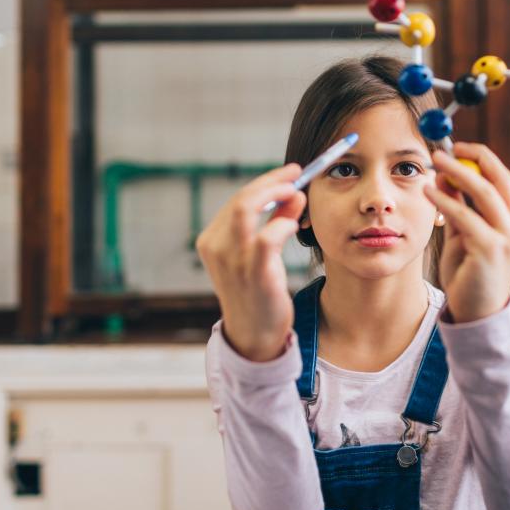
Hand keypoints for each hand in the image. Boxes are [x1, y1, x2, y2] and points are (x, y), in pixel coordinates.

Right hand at [197, 164, 305, 360]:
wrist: (254, 336)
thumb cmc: (258, 293)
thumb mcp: (261, 255)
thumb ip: (276, 222)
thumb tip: (295, 194)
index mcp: (212, 241)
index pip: (237, 200)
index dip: (265, 182)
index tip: (290, 174)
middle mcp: (216, 248)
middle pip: (240, 199)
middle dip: (271, 181)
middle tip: (297, 174)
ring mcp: (232, 261)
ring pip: (245, 209)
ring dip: (274, 193)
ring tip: (297, 192)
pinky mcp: (254, 274)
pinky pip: (267, 238)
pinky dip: (282, 224)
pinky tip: (294, 225)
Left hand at [423, 143, 509, 323]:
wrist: (476, 314)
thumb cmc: (469, 274)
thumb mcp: (463, 235)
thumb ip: (457, 206)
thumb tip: (444, 175)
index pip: (504, 180)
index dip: (482, 158)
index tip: (459, 146)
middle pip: (497, 181)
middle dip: (470, 159)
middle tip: (444, 149)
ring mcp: (508, 239)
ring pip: (483, 193)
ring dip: (456, 173)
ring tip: (434, 162)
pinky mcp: (491, 250)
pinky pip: (465, 216)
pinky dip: (445, 200)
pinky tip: (429, 192)